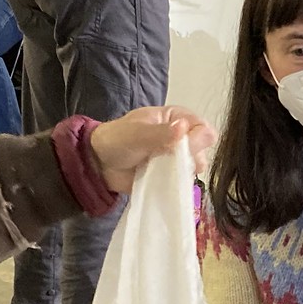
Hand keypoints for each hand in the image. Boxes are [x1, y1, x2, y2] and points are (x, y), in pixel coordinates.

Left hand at [87, 105, 215, 191]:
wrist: (99, 165)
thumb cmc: (116, 140)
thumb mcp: (137, 133)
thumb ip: (161, 133)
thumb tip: (184, 128)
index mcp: (176, 118)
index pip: (202, 127)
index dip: (197, 139)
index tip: (183, 148)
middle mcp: (181, 138)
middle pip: (203, 149)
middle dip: (191, 158)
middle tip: (171, 162)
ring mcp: (176, 158)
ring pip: (196, 167)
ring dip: (183, 172)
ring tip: (165, 172)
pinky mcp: (171, 177)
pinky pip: (184, 183)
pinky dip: (178, 185)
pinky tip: (166, 183)